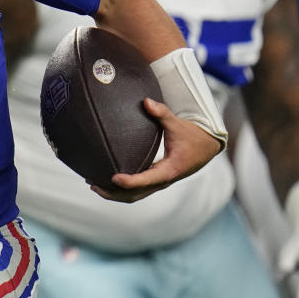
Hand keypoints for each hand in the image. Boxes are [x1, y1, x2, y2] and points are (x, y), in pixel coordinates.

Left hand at [91, 97, 220, 202]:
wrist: (206, 148)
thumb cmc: (192, 136)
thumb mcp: (178, 124)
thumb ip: (162, 113)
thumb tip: (146, 101)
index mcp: (169, 170)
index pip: (147, 180)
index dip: (130, 181)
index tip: (113, 177)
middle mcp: (163, 180)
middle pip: (135, 194)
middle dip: (113, 192)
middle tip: (92, 182)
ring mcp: (159, 183)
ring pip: (134, 196)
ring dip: (114, 193)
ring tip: (92, 184)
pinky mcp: (155, 180)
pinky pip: (137, 190)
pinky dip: (121, 189)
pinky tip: (105, 180)